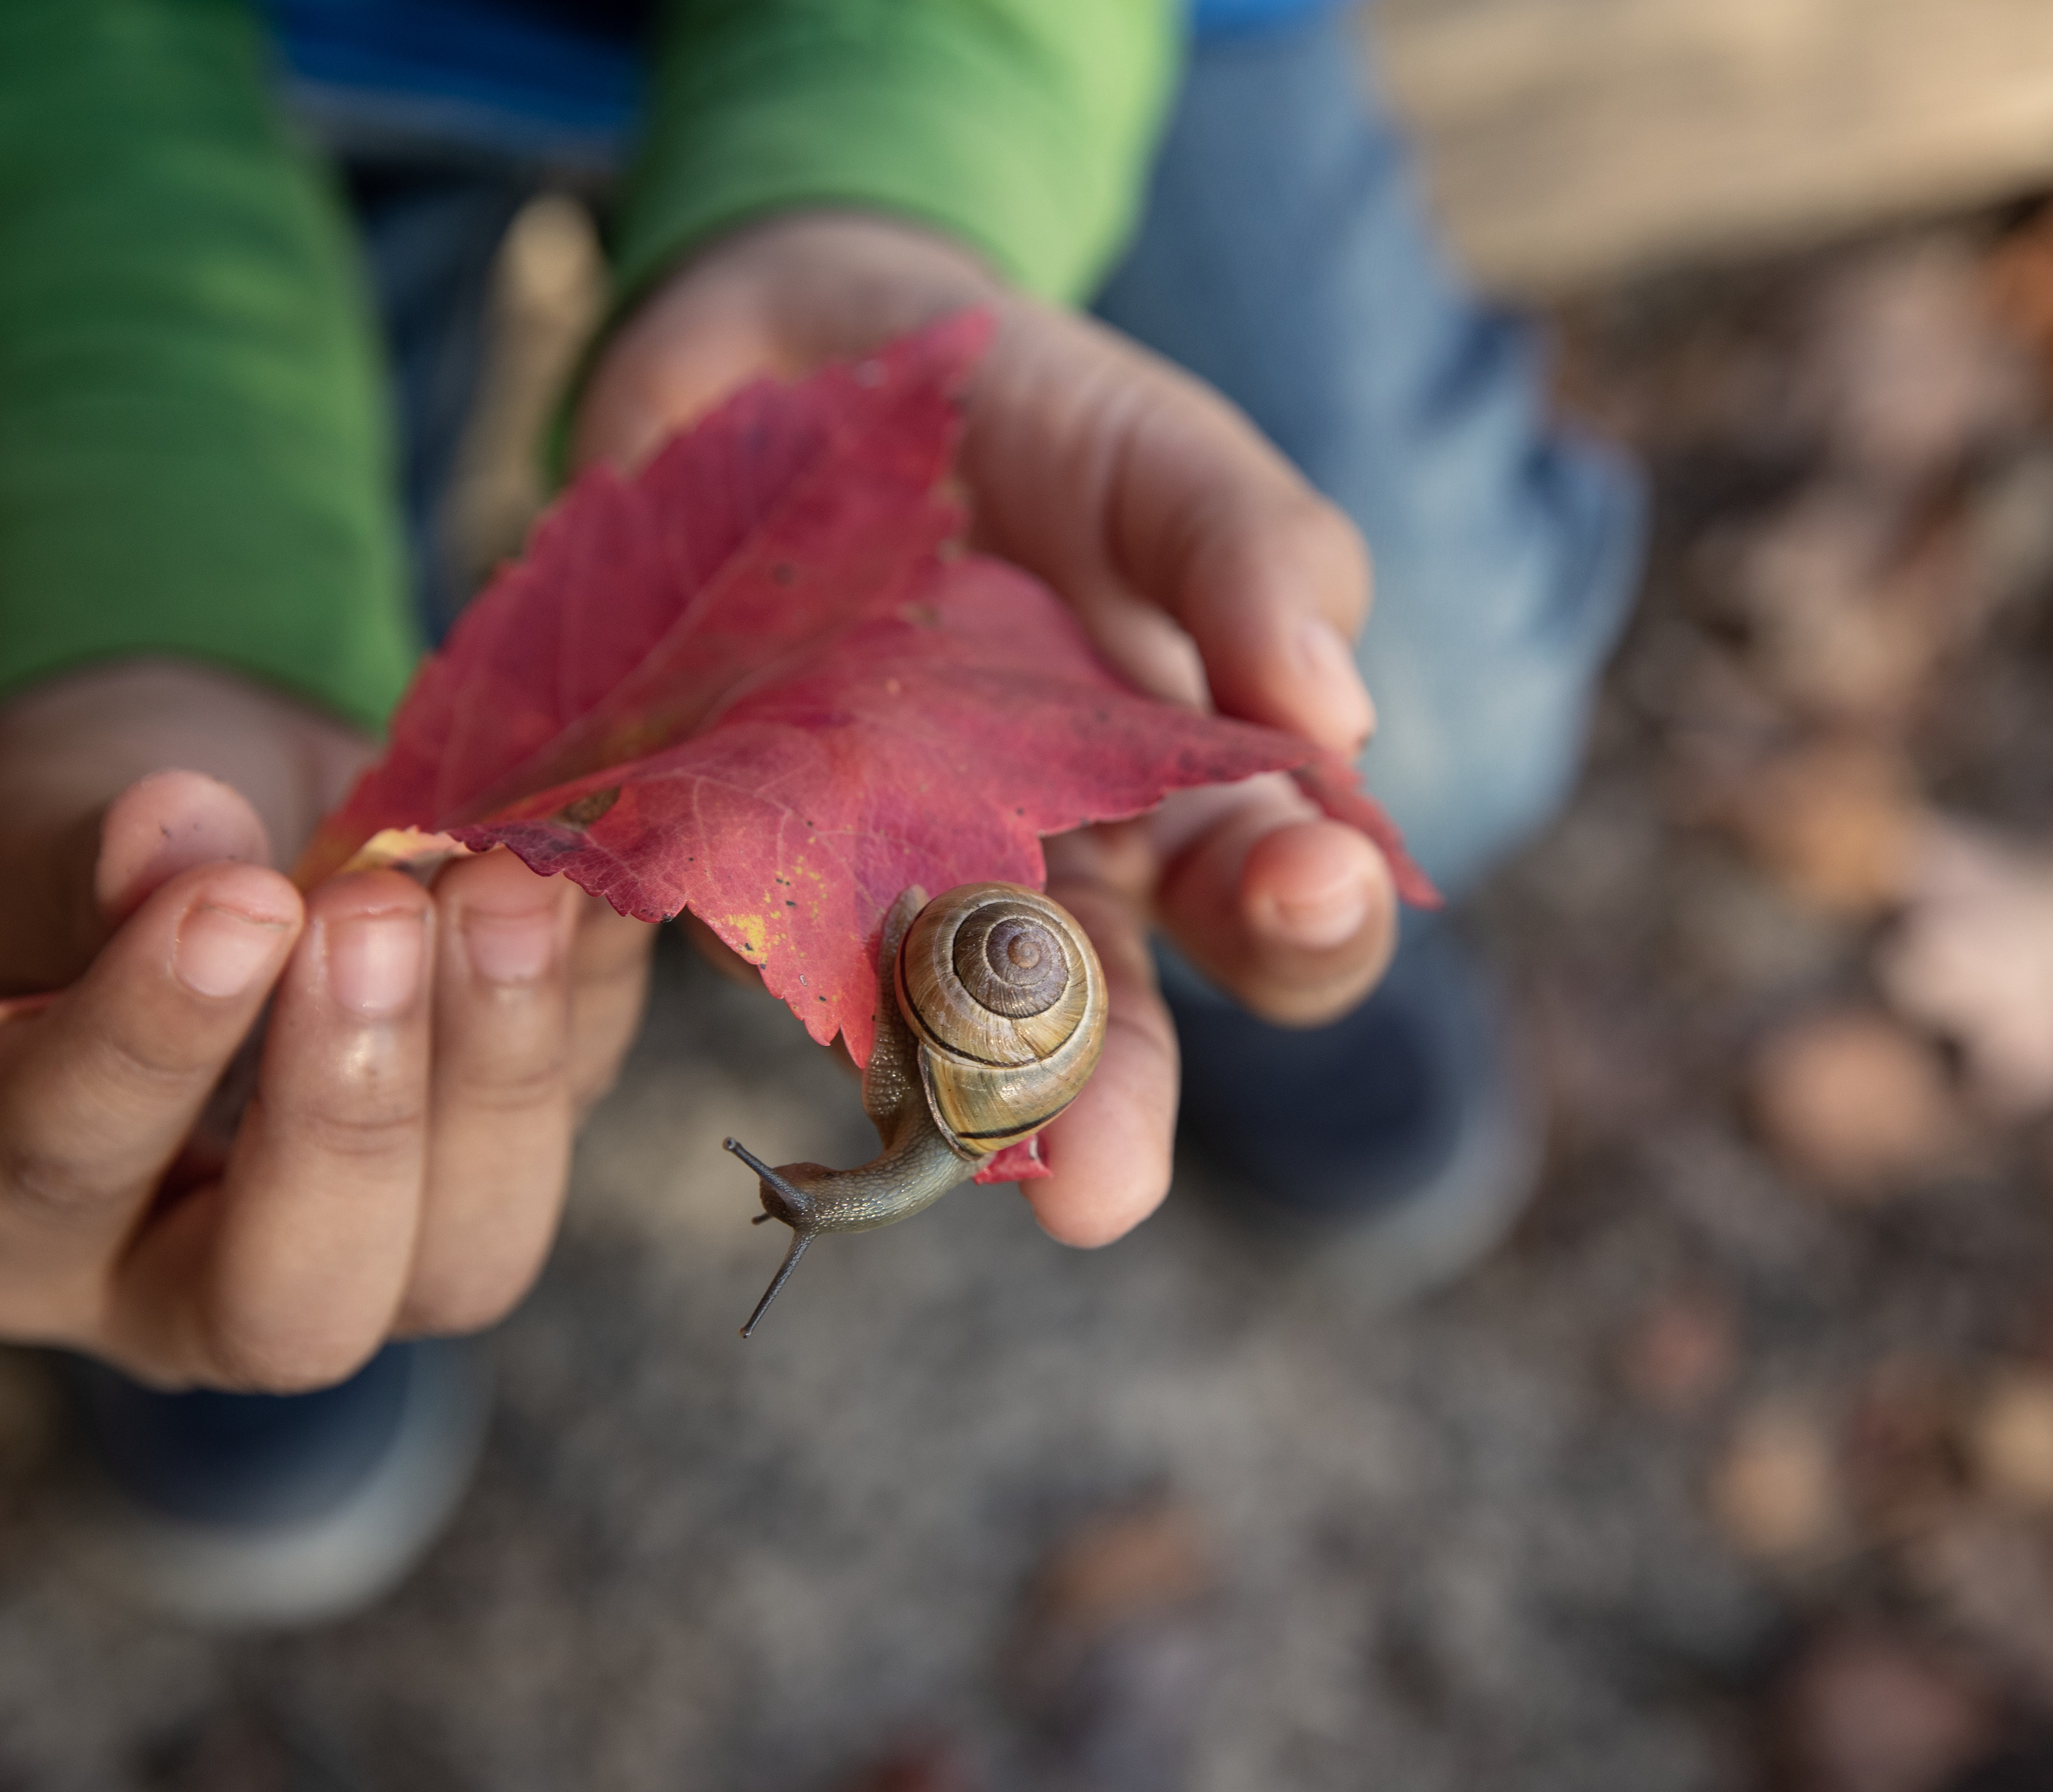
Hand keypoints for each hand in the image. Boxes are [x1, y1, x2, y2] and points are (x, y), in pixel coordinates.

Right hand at [0, 661, 653, 1389]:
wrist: (235, 819)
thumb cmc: (104, 857)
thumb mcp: (53, 834)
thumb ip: (93, 858)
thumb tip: (168, 828)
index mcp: (10, 1223)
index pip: (65, 1176)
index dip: (153, 1046)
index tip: (233, 904)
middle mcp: (188, 1292)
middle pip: (290, 1310)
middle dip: (348, 1116)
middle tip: (374, 914)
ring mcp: (379, 1263)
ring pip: (466, 1257)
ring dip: (500, 1067)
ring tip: (500, 888)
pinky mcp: (507, 1171)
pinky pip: (581, 1109)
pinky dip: (591, 991)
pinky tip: (587, 871)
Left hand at [580, 213, 1398, 1247]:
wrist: (803, 347)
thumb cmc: (1030, 415)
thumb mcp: (1160, 455)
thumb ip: (1256, 555)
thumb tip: (1340, 717)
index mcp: (1185, 800)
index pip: (1279, 909)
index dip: (1311, 917)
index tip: (1313, 876)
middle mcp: (1042, 876)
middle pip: (1097, 1033)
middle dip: (1109, 1107)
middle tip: (1102, 1183)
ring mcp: (880, 879)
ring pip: (918, 1031)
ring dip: (928, 1105)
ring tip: (942, 1154)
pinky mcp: (727, 859)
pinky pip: (731, 929)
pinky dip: (732, 945)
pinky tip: (711, 948)